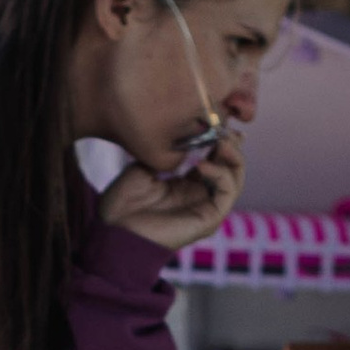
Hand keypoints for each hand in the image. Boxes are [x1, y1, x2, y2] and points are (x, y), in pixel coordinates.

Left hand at [98, 118, 244, 251]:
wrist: (113, 232)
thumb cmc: (122, 204)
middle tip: (223, 126)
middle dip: (231, 143)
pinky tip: (203, 164)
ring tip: (220, 140)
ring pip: (235, 179)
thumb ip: (168, 151)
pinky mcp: (208, 220)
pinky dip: (221, 174)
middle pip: (231, 166)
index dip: (220, 138)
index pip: (215, 158)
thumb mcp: (144, 166)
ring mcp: (205, 208)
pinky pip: (227, 193)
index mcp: (186, 185)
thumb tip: (188, 134)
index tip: (218, 117)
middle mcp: (199, 196)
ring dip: (233, 156)